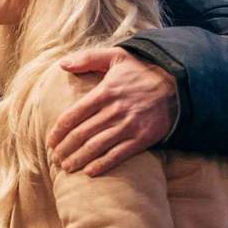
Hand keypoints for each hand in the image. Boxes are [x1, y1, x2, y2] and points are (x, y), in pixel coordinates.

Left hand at [48, 48, 176, 175]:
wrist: (177, 83)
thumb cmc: (142, 69)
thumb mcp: (116, 55)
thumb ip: (87, 58)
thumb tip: (62, 64)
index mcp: (104, 91)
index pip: (73, 114)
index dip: (58, 131)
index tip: (50, 141)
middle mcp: (114, 110)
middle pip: (81, 134)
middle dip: (65, 148)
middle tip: (55, 158)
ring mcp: (128, 125)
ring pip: (96, 146)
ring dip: (78, 159)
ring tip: (66, 167)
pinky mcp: (142, 138)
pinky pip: (118, 155)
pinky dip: (102, 165)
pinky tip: (89, 172)